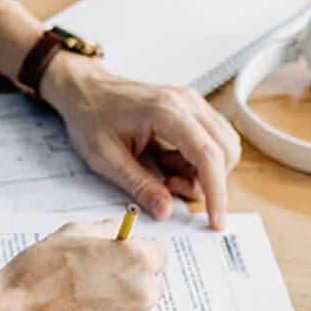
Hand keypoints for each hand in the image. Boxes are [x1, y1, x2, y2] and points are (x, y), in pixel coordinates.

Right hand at [0, 221, 167, 310]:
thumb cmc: (34, 278)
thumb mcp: (68, 235)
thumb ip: (102, 230)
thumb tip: (115, 231)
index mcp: (136, 260)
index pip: (156, 252)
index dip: (133, 251)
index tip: (117, 254)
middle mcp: (142, 293)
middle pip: (149, 280)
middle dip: (128, 276)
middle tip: (93, 274)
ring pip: (136, 304)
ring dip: (118, 298)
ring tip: (80, 295)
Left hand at [42, 53, 241, 228]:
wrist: (85, 89)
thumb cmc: (90, 117)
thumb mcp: (106, 158)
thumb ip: (138, 185)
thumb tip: (165, 210)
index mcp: (167, 111)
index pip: (209, 156)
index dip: (217, 192)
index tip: (216, 220)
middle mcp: (187, 102)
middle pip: (225, 151)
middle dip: (207, 181)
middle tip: (169, 188)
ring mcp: (192, 102)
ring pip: (223, 145)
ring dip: (203, 170)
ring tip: (165, 172)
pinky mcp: (190, 107)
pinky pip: (213, 138)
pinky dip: (199, 158)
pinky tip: (168, 159)